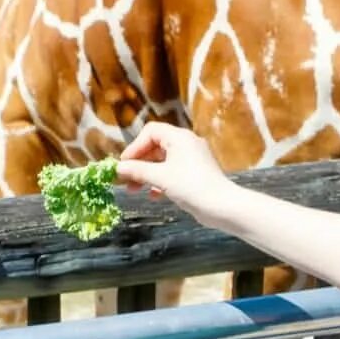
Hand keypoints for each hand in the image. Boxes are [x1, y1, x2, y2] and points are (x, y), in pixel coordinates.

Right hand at [118, 122, 238, 221]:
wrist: (222, 206)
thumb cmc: (191, 186)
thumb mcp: (160, 178)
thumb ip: (137, 171)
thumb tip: (118, 168)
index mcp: (179, 138)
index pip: (151, 132)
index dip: (135, 146)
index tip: (124, 164)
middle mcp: (186, 144)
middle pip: (155, 147)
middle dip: (139, 163)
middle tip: (125, 179)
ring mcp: (192, 159)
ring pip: (163, 162)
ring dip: (147, 174)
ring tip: (134, 190)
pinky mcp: (195, 174)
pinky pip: (172, 172)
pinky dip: (160, 181)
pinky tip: (154, 196)